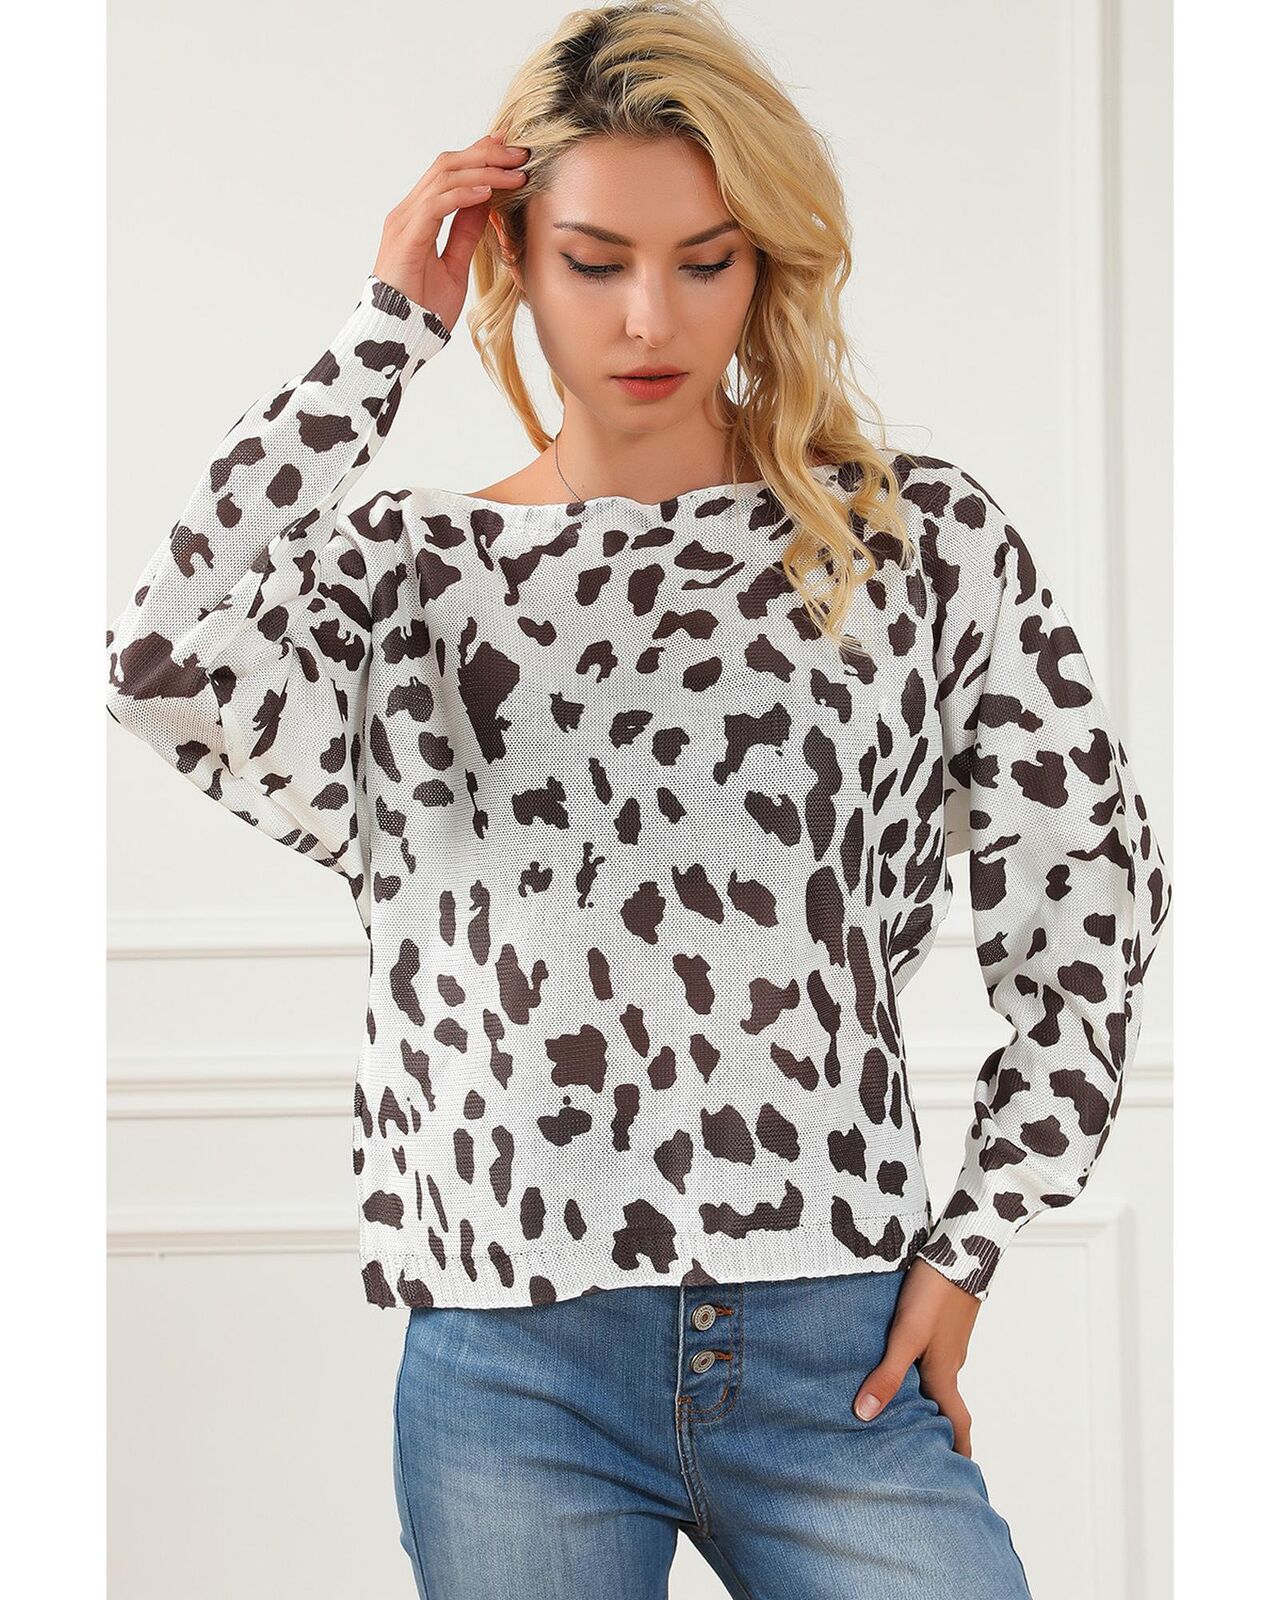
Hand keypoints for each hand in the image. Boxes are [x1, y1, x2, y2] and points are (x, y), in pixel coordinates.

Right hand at [373, 127, 529, 333]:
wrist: (399, 338)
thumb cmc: (423, 310)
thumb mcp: (454, 266)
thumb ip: (465, 233)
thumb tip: (486, 203)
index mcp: (417, 218)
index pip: (447, 172)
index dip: (477, 156)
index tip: (508, 149)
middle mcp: (407, 213)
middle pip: (446, 165)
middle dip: (486, 155)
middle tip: (520, 153)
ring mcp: (404, 223)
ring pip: (444, 178)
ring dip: (483, 171)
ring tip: (515, 173)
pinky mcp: (406, 238)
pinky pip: (436, 204)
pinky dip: (464, 194)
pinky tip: (489, 192)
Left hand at [852, 1259, 980, 1455]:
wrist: (960, 1248)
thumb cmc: (933, 1294)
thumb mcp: (905, 1336)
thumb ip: (887, 1374)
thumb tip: (864, 1415)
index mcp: (944, 1374)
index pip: (957, 1424)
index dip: (958, 1451)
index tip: (956, 1475)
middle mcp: (950, 1363)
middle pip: (945, 1404)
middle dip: (935, 1427)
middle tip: (917, 1447)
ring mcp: (948, 1341)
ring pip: (936, 1377)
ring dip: (924, 1396)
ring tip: (898, 1407)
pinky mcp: (942, 1321)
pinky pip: (931, 1355)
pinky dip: (918, 1369)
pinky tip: (897, 1360)